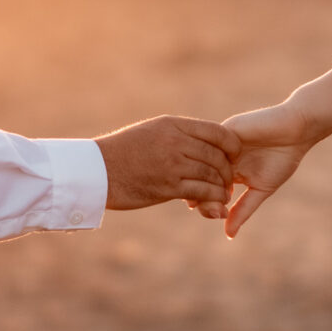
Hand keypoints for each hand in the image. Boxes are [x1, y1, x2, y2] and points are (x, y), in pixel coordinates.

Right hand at [96, 115, 240, 210]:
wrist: (97, 171)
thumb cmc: (123, 152)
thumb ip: (177, 135)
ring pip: (212, 175)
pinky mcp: (168, 186)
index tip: (234, 155)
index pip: (217, 131)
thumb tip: (201, 144)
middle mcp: (175, 141)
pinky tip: (215, 204)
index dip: (231, 145)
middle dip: (228, 170)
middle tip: (229, 181)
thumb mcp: (151, 132)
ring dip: (222, 187)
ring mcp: (172, 164)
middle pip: (217, 155)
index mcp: (173, 125)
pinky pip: (201, 191)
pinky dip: (213, 199)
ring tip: (224, 194)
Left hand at [192, 100, 316, 236]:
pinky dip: (213, 160)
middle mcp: (220, 158)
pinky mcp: (226, 130)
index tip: (212, 213)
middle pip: (200, 177)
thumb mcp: (261, 189)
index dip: (205, 202)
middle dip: (201, 192)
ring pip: (202, 163)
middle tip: (205, 204)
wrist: (296, 131)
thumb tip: (228, 236)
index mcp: (228, 171)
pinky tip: (219, 172)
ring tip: (211, 190)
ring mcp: (221, 144)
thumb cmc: (282, 159)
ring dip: (205, 178)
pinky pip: (210, 145)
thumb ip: (243, 210)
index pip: (207, 189)